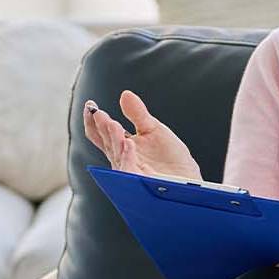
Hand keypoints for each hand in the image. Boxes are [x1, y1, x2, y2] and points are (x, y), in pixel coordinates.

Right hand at [82, 90, 201, 180]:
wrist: (188, 183)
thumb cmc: (171, 160)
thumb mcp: (154, 130)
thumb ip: (138, 113)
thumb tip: (125, 94)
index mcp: (123, 146)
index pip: (102, 133)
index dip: (94, 120)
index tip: (90, 105)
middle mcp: (122, 159)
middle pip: (107, 142)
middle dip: (102, 127)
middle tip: (98, 112)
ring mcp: (129, 171)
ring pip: (116, 154)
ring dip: (113, 139)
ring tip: (111, 123)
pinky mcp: (139, 182)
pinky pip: (129, 169)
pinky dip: (127, 156)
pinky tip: (128, 144)